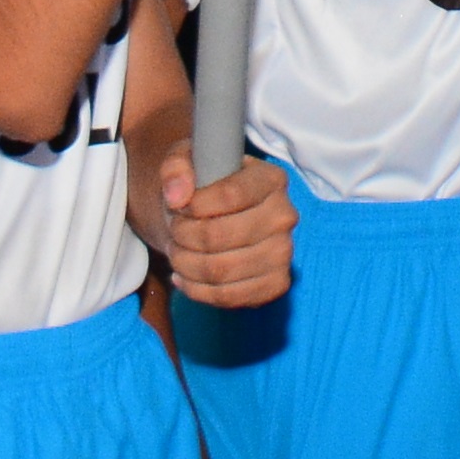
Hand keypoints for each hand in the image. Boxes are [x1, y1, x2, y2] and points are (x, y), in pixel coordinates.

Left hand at [149, 150, 293, 311]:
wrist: (216, 219)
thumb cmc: (202, 186)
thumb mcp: (185, 161)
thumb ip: (177, 168)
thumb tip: (178, 195)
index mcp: (271, 179)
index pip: (232, 195)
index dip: (195, 204)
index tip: (179, 205)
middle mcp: (285, 216)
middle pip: (221, 236)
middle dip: (184, 236)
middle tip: (174, 230)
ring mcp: (284, 253)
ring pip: (221, 270)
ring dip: (186, 263)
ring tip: (177, 252)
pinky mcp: (276, 284)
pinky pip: (230, 297)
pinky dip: (197, 290)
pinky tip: (185, 276)